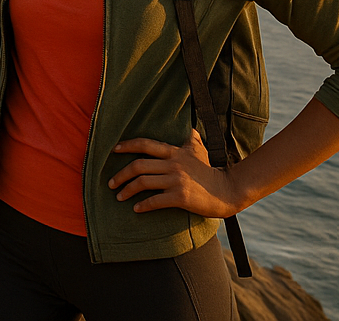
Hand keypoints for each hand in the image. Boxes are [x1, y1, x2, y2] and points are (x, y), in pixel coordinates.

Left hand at [109, 129, 247, 218]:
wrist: (227, 191)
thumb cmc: (210, 171)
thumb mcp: (200, 152)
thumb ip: (192, 140)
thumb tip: (191, 130)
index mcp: (175, 153)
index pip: (145, 145)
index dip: (127, 145)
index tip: (114, 150)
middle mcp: (173, 164)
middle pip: (138, 165)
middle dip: (121, 174)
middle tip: (111, 182)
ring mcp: (176, 180)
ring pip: (143, 182)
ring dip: (127, 190)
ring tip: (119, 196)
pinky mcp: (180, 197)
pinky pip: (155, 201)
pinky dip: (143, 205)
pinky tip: (136, 209)